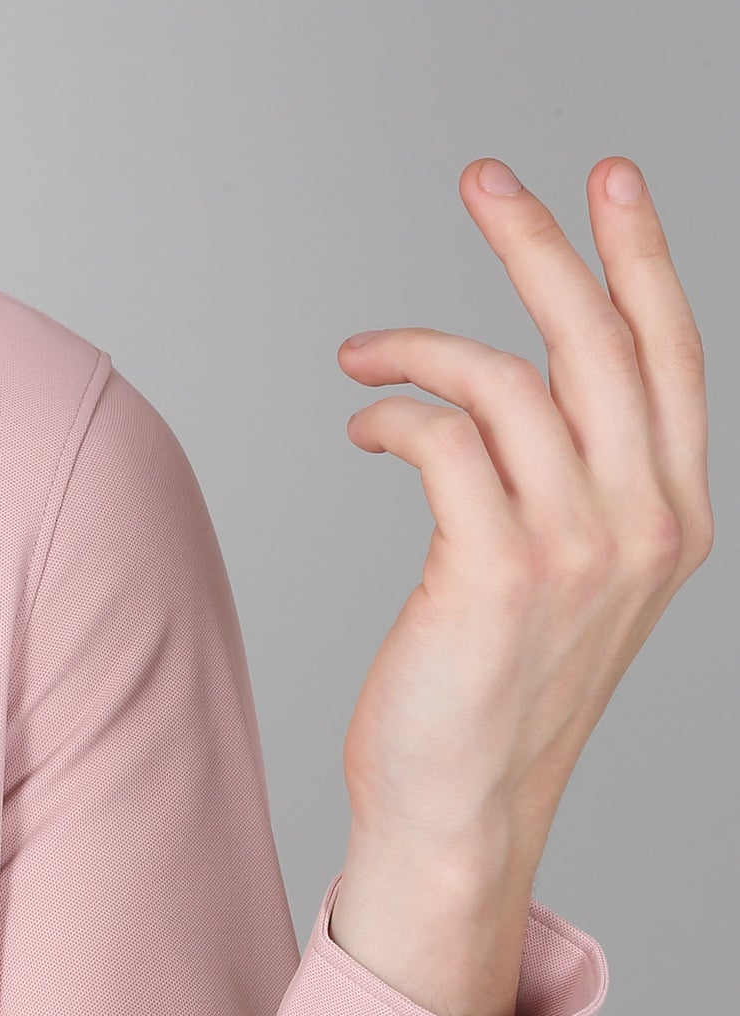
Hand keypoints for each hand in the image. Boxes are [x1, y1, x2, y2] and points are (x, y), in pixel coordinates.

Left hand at [337, 155, 712, 874]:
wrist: (460, 812)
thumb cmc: (493, 701)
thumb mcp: (568, 582)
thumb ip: (572, 483)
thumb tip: (516, 385)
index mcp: (673, 521)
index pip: (671, 356)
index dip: (641, 257)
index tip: (606, 180)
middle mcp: (643, 526)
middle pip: (597, 339)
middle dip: (538, 243)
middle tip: (483, 181)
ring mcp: (577, 550)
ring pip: (509, 378)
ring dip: (423, 343)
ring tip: (366, 353)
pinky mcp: (495, 571)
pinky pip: (442, 437)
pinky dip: (394, 412)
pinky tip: (364, 423)